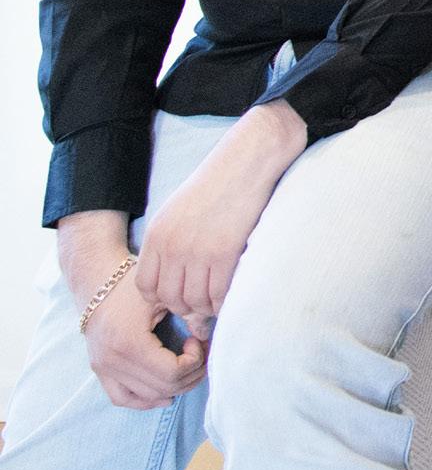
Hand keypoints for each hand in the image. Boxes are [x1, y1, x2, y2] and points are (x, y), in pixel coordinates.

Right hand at [60, 217, 205, 410]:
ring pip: (147, 396)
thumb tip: (208, 337)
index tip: (197, 340)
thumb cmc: (133, 285)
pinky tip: (165, 392)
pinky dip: (146, 400)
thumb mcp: (163, 295)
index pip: (172, 373)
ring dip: (175, 386)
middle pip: (163, 388)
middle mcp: (112, 360)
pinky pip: (122, 398)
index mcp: (129, 342)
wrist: (97, 282)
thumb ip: (189, 315)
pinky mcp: (99, 370)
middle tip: (199, 353)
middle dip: (191, 374)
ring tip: (187, 365)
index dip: (195, 362)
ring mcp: (103, 368)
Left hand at [135, 101, 304, 327]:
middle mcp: (172, 246)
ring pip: (195, 300)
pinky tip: (233, 294)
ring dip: (208, 307)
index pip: (146, 287)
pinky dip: (226, 302)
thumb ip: (172, 241)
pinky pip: (220, 293)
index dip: (163, 298)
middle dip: (187, 307)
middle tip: (204, 303)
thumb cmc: (218, 184)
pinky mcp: (224, 253)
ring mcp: (197, 251)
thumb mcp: (179, 211)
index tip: (181, 295)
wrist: (246, 162)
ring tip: (219, 300)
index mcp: (157, 235)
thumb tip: (177, 274)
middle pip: (170, 298)